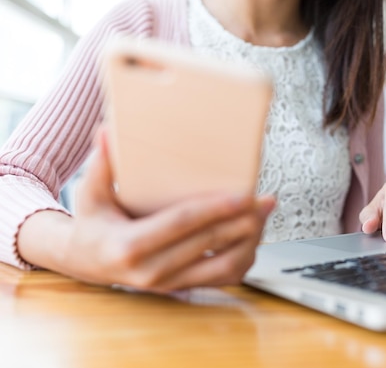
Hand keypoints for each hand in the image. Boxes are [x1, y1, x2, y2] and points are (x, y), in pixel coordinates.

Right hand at [20, 130, 274, 292]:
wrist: (87, 262)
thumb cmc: (94, 223)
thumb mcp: (90, 193)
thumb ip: (102, 163)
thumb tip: (107, 129)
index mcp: (129, 246)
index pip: (180, 224)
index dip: (214, 209)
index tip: (242, 195)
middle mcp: (151, 271)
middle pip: (209, 245)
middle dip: (243, 221)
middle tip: (266, 200)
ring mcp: (169, 285)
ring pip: (223, 267)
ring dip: (250, 241)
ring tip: (264, 215)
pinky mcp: (182, 288)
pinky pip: (222, 279)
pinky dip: (244, 258)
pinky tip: (254, 237)